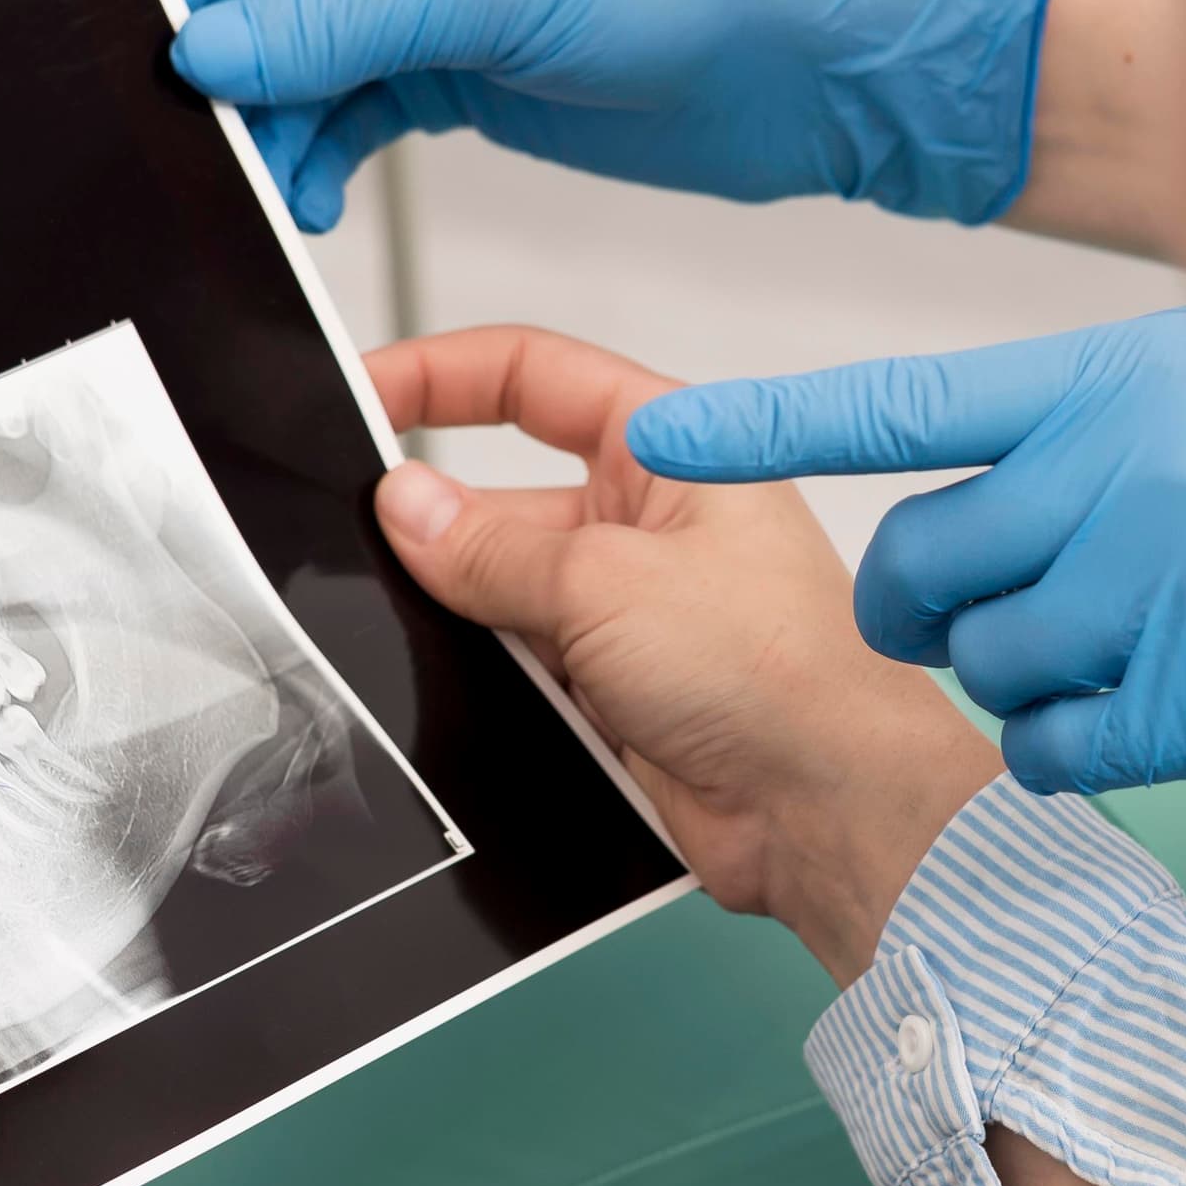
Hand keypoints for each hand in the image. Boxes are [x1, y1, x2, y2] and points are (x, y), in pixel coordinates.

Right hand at [162, 0, 1054, 232]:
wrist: (779, 63)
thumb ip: (330, 29)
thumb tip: (204, 53)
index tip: (145, 72)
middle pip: (253, 0)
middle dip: (225, 81)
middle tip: (203, 159)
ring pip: (291, 72)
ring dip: (271, 137)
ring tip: (270, 196)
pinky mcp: (442, 73)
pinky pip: (341, 119)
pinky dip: (318, 163)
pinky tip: (312, 206)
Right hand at [368, 327, 1000, 984]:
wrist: (826, 810)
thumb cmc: (778, 673)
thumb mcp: (604, 583)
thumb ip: (489, 546)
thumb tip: (404, 505)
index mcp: (669, 448)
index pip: (532, 376)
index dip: (440, 375)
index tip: (361, 394)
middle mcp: (649, 522)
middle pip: (503, 493)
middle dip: (436, 519)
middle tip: (359, 536)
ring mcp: (630, 611)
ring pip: (502, 589)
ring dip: (460, 609)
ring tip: (416, 626)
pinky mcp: (615, 691)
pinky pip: (518, 666)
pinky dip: (482, 676)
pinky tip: (454, 686)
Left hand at [625, 307, 1185, 791]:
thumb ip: (1096, 433)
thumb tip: (992, 483)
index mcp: (1109, 383)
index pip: (896, 405)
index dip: (768, 426)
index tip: (662, 440)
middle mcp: (1116, 474)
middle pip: (919, 568)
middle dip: (931, 609)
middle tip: (1000, 612)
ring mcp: (1152, 589)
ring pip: (987, 664)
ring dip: (1033, 674)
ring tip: (1145, 643)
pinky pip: (1055, 744)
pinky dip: (1083, 743)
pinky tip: (1160, 709)